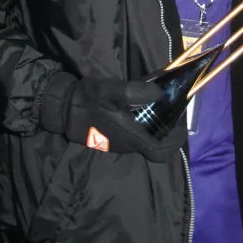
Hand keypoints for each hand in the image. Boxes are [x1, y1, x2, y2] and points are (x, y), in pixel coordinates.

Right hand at [40, 73, 185, 162]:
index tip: (181, 123)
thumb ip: (137, 92)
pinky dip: (142, 126)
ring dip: (154, 127)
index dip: (176, 141)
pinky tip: (138, 109)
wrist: (61, 109)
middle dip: (167, 131)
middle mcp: (127, 146)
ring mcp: (117, 145)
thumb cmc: (87, 100)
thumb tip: (160, 93)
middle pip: (155, 146)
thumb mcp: (113, 90)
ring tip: (157, 106)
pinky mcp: (109, 140)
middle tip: (171, 110)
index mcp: (131, 137)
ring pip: (144, 141)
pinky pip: (133, 137)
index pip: (162, 151)